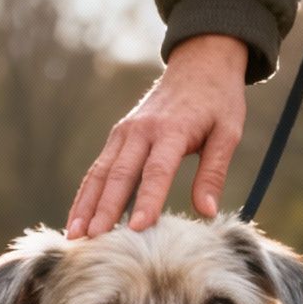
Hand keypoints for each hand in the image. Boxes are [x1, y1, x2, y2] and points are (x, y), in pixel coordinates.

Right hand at [68, 34, 247, 237]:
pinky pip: (99, 169)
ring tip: (75, 235)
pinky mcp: (118, 137)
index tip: (138, 228)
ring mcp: (125, 132)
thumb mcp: (227, 132)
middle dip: (105, 208)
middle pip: (120, 174)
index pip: (157, 171)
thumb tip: (207, 212)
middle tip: (94, 239)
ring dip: (86, 205)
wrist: (199, 63)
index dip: (147, 200)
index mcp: (172, 129)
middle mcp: (141, 130)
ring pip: (101, 173)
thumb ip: (214, 172)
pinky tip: (78, 219)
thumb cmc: (217, 101)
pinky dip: (86, 195)